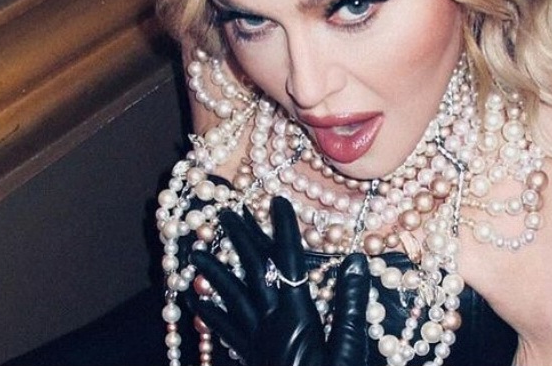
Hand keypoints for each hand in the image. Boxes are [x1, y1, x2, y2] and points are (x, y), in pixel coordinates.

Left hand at [188, 197, 368, 365]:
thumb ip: (352, 307)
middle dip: (240, 239)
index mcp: (297, 317)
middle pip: (252, 272)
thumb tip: (356, 262)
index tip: (277, 202)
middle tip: (225, 211)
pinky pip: (224, 331)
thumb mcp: (350, 352)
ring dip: (213, 273)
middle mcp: (270, 325)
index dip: (283, 230)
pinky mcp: (250, 358)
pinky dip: (210, 313)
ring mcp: (255, 342)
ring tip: (195, 253)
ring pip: (229, 299)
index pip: (288, 262)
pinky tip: (197, 302)